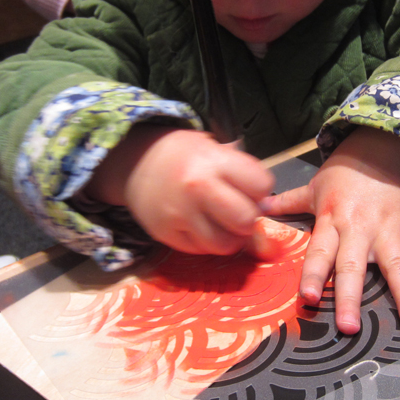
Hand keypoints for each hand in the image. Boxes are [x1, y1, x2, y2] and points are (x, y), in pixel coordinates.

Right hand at [86, 126, 274, 254]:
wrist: (134, 163)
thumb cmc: (182, 154)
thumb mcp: (212, 148)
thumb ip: (240, 174)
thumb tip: (265, 208)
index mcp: (214, 161)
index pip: (261, 185)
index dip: (260, 189)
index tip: (250, 188)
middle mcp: (197, 188)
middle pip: (246, 220)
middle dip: (248, 218)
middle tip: (238, 210)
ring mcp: (180, 215)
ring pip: (225, 244)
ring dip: (230, 236)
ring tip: (221, 222)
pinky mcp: (166, 235)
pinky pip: (202, 250)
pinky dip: (207, 241)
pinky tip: (200, 225)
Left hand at [262, 127, 399, 333]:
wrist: (383, 148)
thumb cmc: (345, 174)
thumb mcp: (314, 187)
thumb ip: (288, 203)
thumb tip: (257, 207)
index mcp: (332, 221)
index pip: (319, 253)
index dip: (312, 275)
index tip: (306, 299)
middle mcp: (359, 229)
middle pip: (353, 267)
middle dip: (350, 297)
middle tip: (349, 327)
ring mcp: (388, 228)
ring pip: (396, 264)